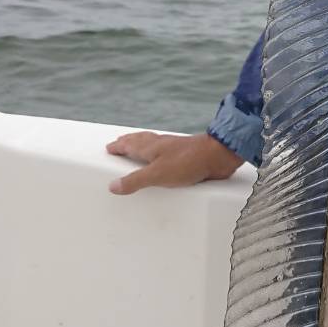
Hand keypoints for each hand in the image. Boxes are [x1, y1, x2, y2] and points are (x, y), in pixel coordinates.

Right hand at [105, 131, 242, 194]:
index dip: (119, 147)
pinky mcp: (186, 155)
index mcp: (150, 147)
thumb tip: (112, 186)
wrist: (217, 156)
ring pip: (153, 144)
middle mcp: (161, 145)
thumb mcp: (156, 175)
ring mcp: (174, 148)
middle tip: (121, 143)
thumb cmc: (187, 162)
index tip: (110, 147)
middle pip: (140, 141)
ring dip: (143, 145)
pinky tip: (164, 159)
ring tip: (138, 148)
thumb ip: (135, 181)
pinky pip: (167, 152)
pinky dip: (159, 153)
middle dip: (129, 142)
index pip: (129, 145)